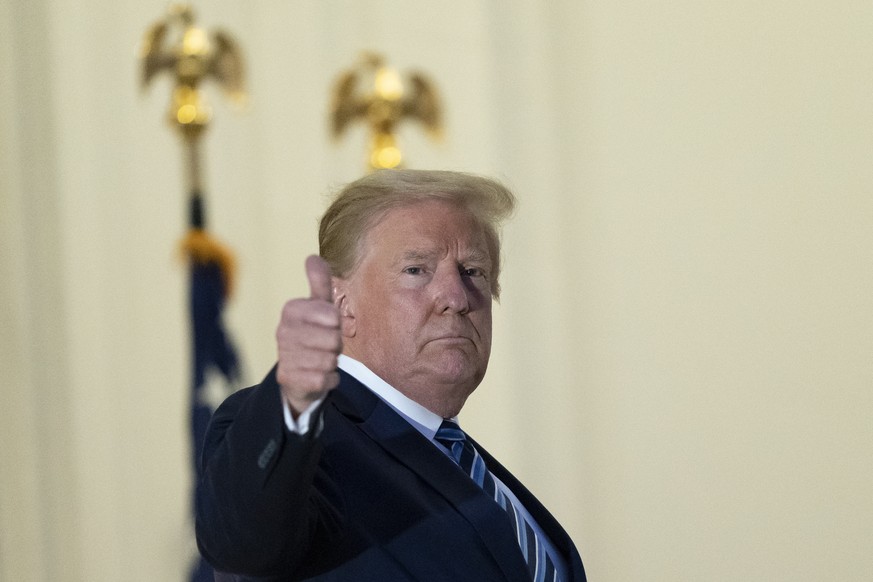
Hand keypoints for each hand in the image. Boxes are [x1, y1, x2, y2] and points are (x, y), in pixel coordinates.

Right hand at [275, 255, 342, 416]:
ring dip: (332, 362)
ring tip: (321, 358)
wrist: (299, 373)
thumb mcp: (319, 306)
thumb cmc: (314, 333)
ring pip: (329, 360)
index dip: (336, 322)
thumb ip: (319, 282)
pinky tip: (318, 375)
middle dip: (336, 344)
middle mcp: (282, 332)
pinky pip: (325, 379)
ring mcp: (284, 356)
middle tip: (326, 344)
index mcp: (291, 310)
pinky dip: (329, 379)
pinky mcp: (289, 379)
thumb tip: (312, 257)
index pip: (331, 315)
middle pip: (333, 339)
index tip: (328, 324)